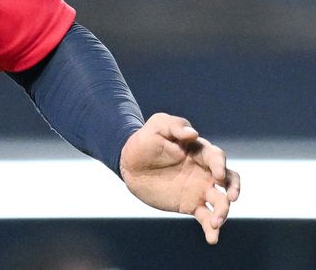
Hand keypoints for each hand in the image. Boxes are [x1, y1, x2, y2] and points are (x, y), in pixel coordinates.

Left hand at [120, 113, 240, 243]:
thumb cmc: (145, 141)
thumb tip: (193, 134)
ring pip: (221, 201)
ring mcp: (200, 189)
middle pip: (229, 179)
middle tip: (230, 197)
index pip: (216, 157)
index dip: (219, 165)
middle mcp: (205, 171)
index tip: (216, 175)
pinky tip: (212, 238)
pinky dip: (212, 229)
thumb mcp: (157, 126)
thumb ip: (175, 126)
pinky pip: (207, 217)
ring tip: (216, 222)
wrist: (130, 165)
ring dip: (223, 211)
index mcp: (199, 151)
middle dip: (234, 187)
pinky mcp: (191, 204)